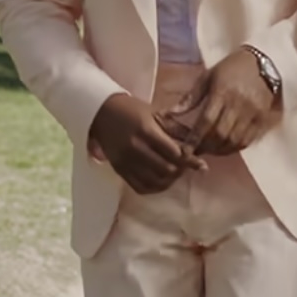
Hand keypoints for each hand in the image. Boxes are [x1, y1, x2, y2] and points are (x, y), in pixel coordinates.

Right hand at [89, 93, 206, 193]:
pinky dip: (154, 188)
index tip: (197, 160)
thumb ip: (171, 131)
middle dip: (181, 170)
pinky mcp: (119, 170)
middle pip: (167, 170)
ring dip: (169, 181)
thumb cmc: (130, 109)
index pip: (174, 153)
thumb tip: (193, 148)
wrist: (100, 111)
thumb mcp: (153, 114)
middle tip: (186, 167)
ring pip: (155, 182)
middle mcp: (136, 149)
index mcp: (146, 131)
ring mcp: (126, 161)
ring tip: (175, 174)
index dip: (189, 160)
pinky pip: (140, 187)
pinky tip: (161, 181)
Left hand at [168, 49, 275, 153]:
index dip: (195, 138)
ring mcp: (252, 113)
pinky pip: (248, 140)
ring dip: (220, 150)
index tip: (185, 149)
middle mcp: (238, 104)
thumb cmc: (231, 69)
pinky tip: (226, 147)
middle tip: (197, 151)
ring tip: (210, 150)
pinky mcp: (262, 119)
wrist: (263, 63)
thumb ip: (190, 97)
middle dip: (207, 146)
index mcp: (221, 92)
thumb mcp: (208, 77)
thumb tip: (170, 113)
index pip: (206, 121)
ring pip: (234, 140)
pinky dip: (235, 148)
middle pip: (220, 134)